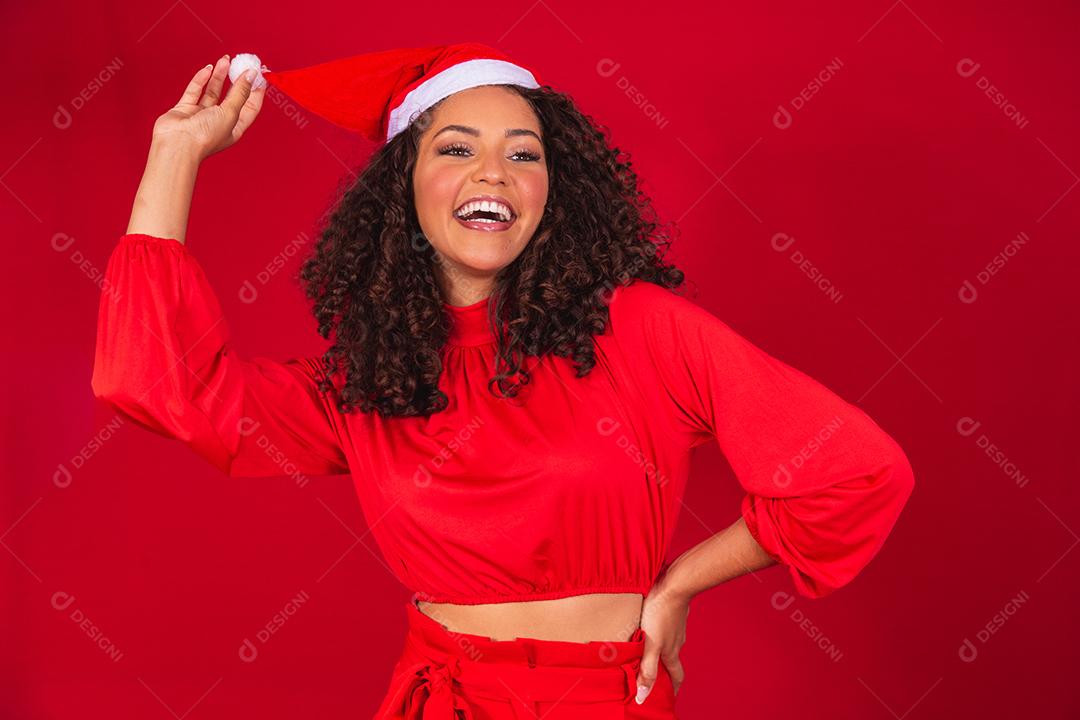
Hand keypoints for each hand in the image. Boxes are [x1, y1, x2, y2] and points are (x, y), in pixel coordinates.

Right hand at [151, 54, 265, 161]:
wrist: (177, 145)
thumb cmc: (205, 136)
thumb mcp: (231, 113)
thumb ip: (240, 93)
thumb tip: (251, 75)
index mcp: (234, 128)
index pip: (251, 107)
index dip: (256, 91)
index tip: (260, 74)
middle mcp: (219, 122)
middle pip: (232, 97)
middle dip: (237, 80)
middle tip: (242, 63)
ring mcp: (201, 115)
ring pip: (213, 91)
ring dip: (219, 76)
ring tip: (226, 60)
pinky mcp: (185, 110)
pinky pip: (195, 91)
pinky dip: (201, 80)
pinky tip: (208, 69)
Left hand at [635, 580, 689, 703]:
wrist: (674, 585)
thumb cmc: (660, 613)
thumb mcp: (651, 644)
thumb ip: (647, 668)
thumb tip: (643, 695)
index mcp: (671, 652)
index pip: (676, 676)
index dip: (673, 689)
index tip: (670, 696)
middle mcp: (677, 642)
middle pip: (672, 661)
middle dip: (665, 671)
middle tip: (655, 676)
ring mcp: (677, 627)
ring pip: (670, 644)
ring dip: (662, 650)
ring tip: (648, 651)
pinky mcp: (674, 614)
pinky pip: (668, 629)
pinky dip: (661, 634)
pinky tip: (652, 628)